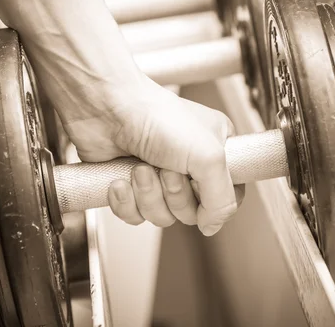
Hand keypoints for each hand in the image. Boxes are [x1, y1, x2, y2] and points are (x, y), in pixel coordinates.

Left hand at [60, 77, 244, 236]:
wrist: (106, 108)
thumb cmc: (156, 116)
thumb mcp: (208, 157)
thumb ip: (222, 199)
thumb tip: (212, 226)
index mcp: (214, 151)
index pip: (228, 196)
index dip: (212, 200)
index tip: (199, 183)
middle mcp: (188, 165)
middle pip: (191, 212)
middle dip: (173, 195)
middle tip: (165, 168)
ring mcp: (157, 176)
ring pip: (161, 216)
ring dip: (147, 195)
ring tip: (139, 167)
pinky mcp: (128, 185)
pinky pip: (134, 216)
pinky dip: (125, 201)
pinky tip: (120, 179)